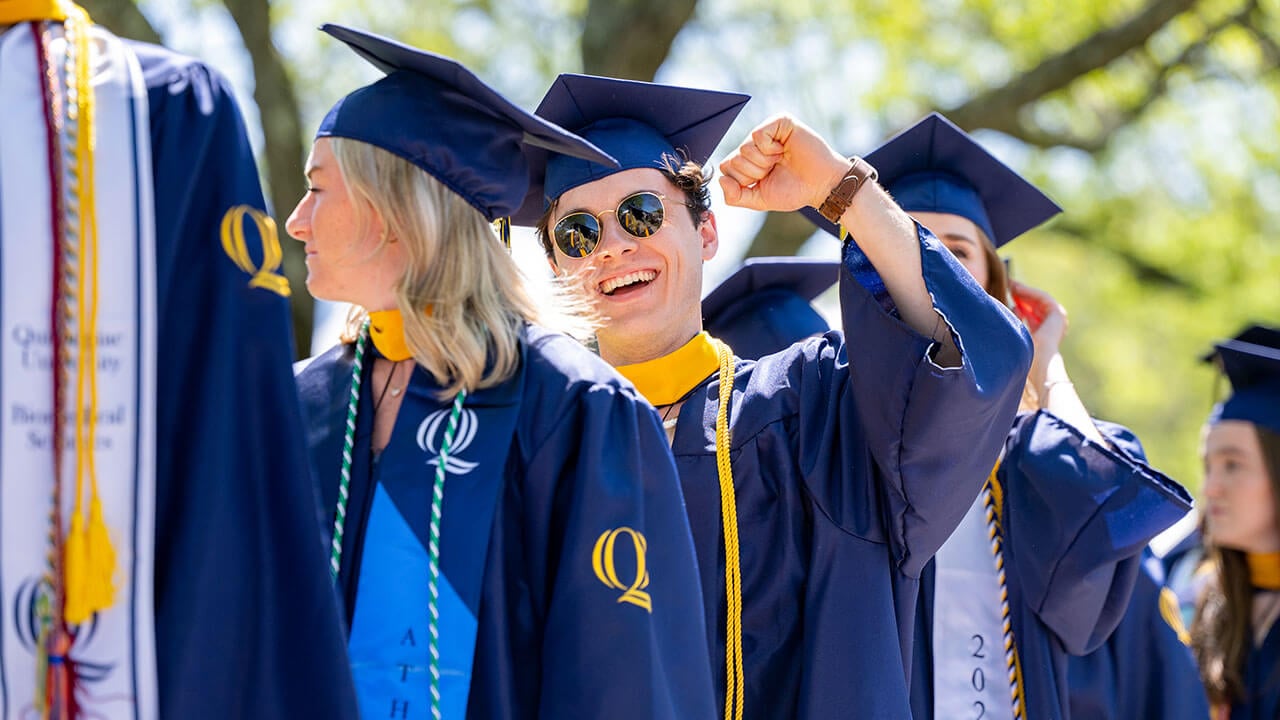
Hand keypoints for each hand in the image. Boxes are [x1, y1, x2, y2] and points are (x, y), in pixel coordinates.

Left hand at [718, 114, 850, 212]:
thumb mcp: (759, 199)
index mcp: (748, 160)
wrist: (821, 186)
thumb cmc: (794, 191)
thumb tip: (720, 180)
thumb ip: (735, 196)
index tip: (764, 181)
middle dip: (755, 172)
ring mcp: (767, 131)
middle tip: (776, 169)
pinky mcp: (780, 122)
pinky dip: (770, 149)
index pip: (726, 167)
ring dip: (765, 162)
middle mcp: (755, 143)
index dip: (744, 181)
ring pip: (745, 148)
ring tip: (781, 160)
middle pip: (734, 159)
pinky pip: (758, 135)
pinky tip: (784, 150)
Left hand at [1010, 280, 1068, 390]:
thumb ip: (1011, 323)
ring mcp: (1056, 320)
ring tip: (1011, 284)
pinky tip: (1017, 289)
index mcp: (1042, 335)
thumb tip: (1004, 311)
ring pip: (1038, 300)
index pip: (1030, 315)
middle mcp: (1051, 327)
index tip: (1006, 294)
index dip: (1018, 303)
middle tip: (1007, 284)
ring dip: (1024, 291)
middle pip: (1034, 306)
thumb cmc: (1023, 355)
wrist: (1037, 361)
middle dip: (1020, 295)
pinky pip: (1043, 298)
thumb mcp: (1014, 336)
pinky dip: (1030, 292)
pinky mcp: (1057, 314)